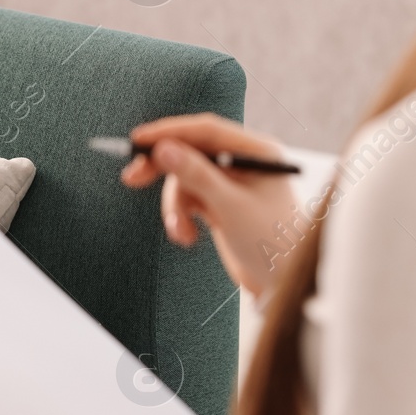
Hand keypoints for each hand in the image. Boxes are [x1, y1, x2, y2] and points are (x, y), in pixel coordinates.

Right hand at [119, 113, 301, 297]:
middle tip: (131, 178)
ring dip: (175, 207)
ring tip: (180, 233)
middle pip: (190, 151)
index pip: (206, 130)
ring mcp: (230, 183)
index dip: (169, 132)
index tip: (137, 140)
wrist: (284, 284)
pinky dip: (182, 218)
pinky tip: (188, 238)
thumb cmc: (272, 243)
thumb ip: (197, 176)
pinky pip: (189, 199)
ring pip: (184, 181)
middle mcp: (243, 161)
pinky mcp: (220, 204)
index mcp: (256, 151)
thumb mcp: (231, 207)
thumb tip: (163, 149)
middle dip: (162, 169)